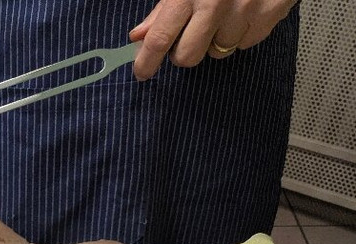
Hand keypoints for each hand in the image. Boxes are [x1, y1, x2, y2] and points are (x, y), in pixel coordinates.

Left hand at [129, 0, 298, 79]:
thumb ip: (164, 8)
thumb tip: (139, 36)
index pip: (160, 39)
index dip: (146, 62)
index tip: (142, 73)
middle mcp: (216, 4)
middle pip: (188, 57)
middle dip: (183, 52)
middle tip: (188, 34)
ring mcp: (245, 11)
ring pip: (219, 52)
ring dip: (215, 40)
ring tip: (223, 13)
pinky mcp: (269, 15)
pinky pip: (245, 43)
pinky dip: (240, 33)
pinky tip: (242, 11)